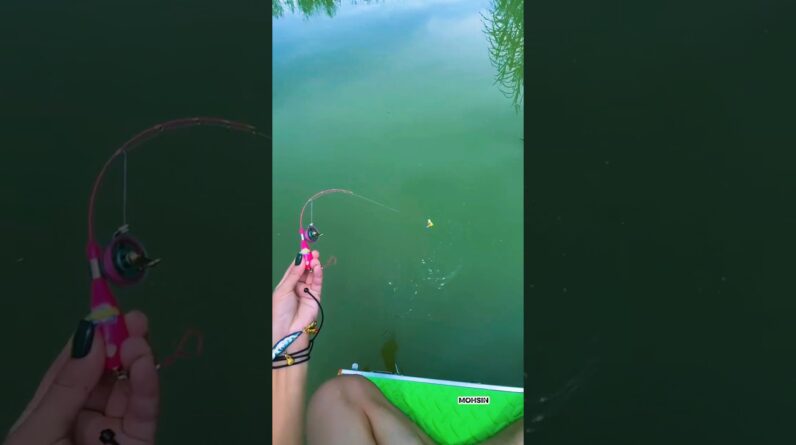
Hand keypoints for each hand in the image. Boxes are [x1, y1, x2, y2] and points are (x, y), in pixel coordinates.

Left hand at [5, 311, 158, 444]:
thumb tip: (91, 337)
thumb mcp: (39, 430)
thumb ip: (68, 387)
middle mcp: (84, 417)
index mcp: (51, 412)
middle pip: (108, 373)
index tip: (104, 312)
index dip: (89, 338)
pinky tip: (145, 364)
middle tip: (132, 318)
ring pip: (131, 387)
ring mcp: (113, 429)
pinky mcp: (139, 441)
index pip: (73, 367)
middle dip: (120, 343)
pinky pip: (147, 410)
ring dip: (138, 359)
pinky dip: (149, 385)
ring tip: (138, 340)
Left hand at [273, 250, 322, 351]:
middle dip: (309, 261)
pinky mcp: (316, 297)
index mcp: (287, 284)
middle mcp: (298, 286)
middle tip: (313, 252)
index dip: (299, 259)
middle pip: (305, 270)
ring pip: (312, 275)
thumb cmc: (280, 310)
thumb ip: (294, 274)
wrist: (288, 330)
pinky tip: (318, 268)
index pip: (294, 268)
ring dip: (314, 266)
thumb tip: (301, 258)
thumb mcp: (283, 289)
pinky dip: (319, 275)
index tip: (305, 249)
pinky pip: (318, 283)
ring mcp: (307, 291)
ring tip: (316, 258)